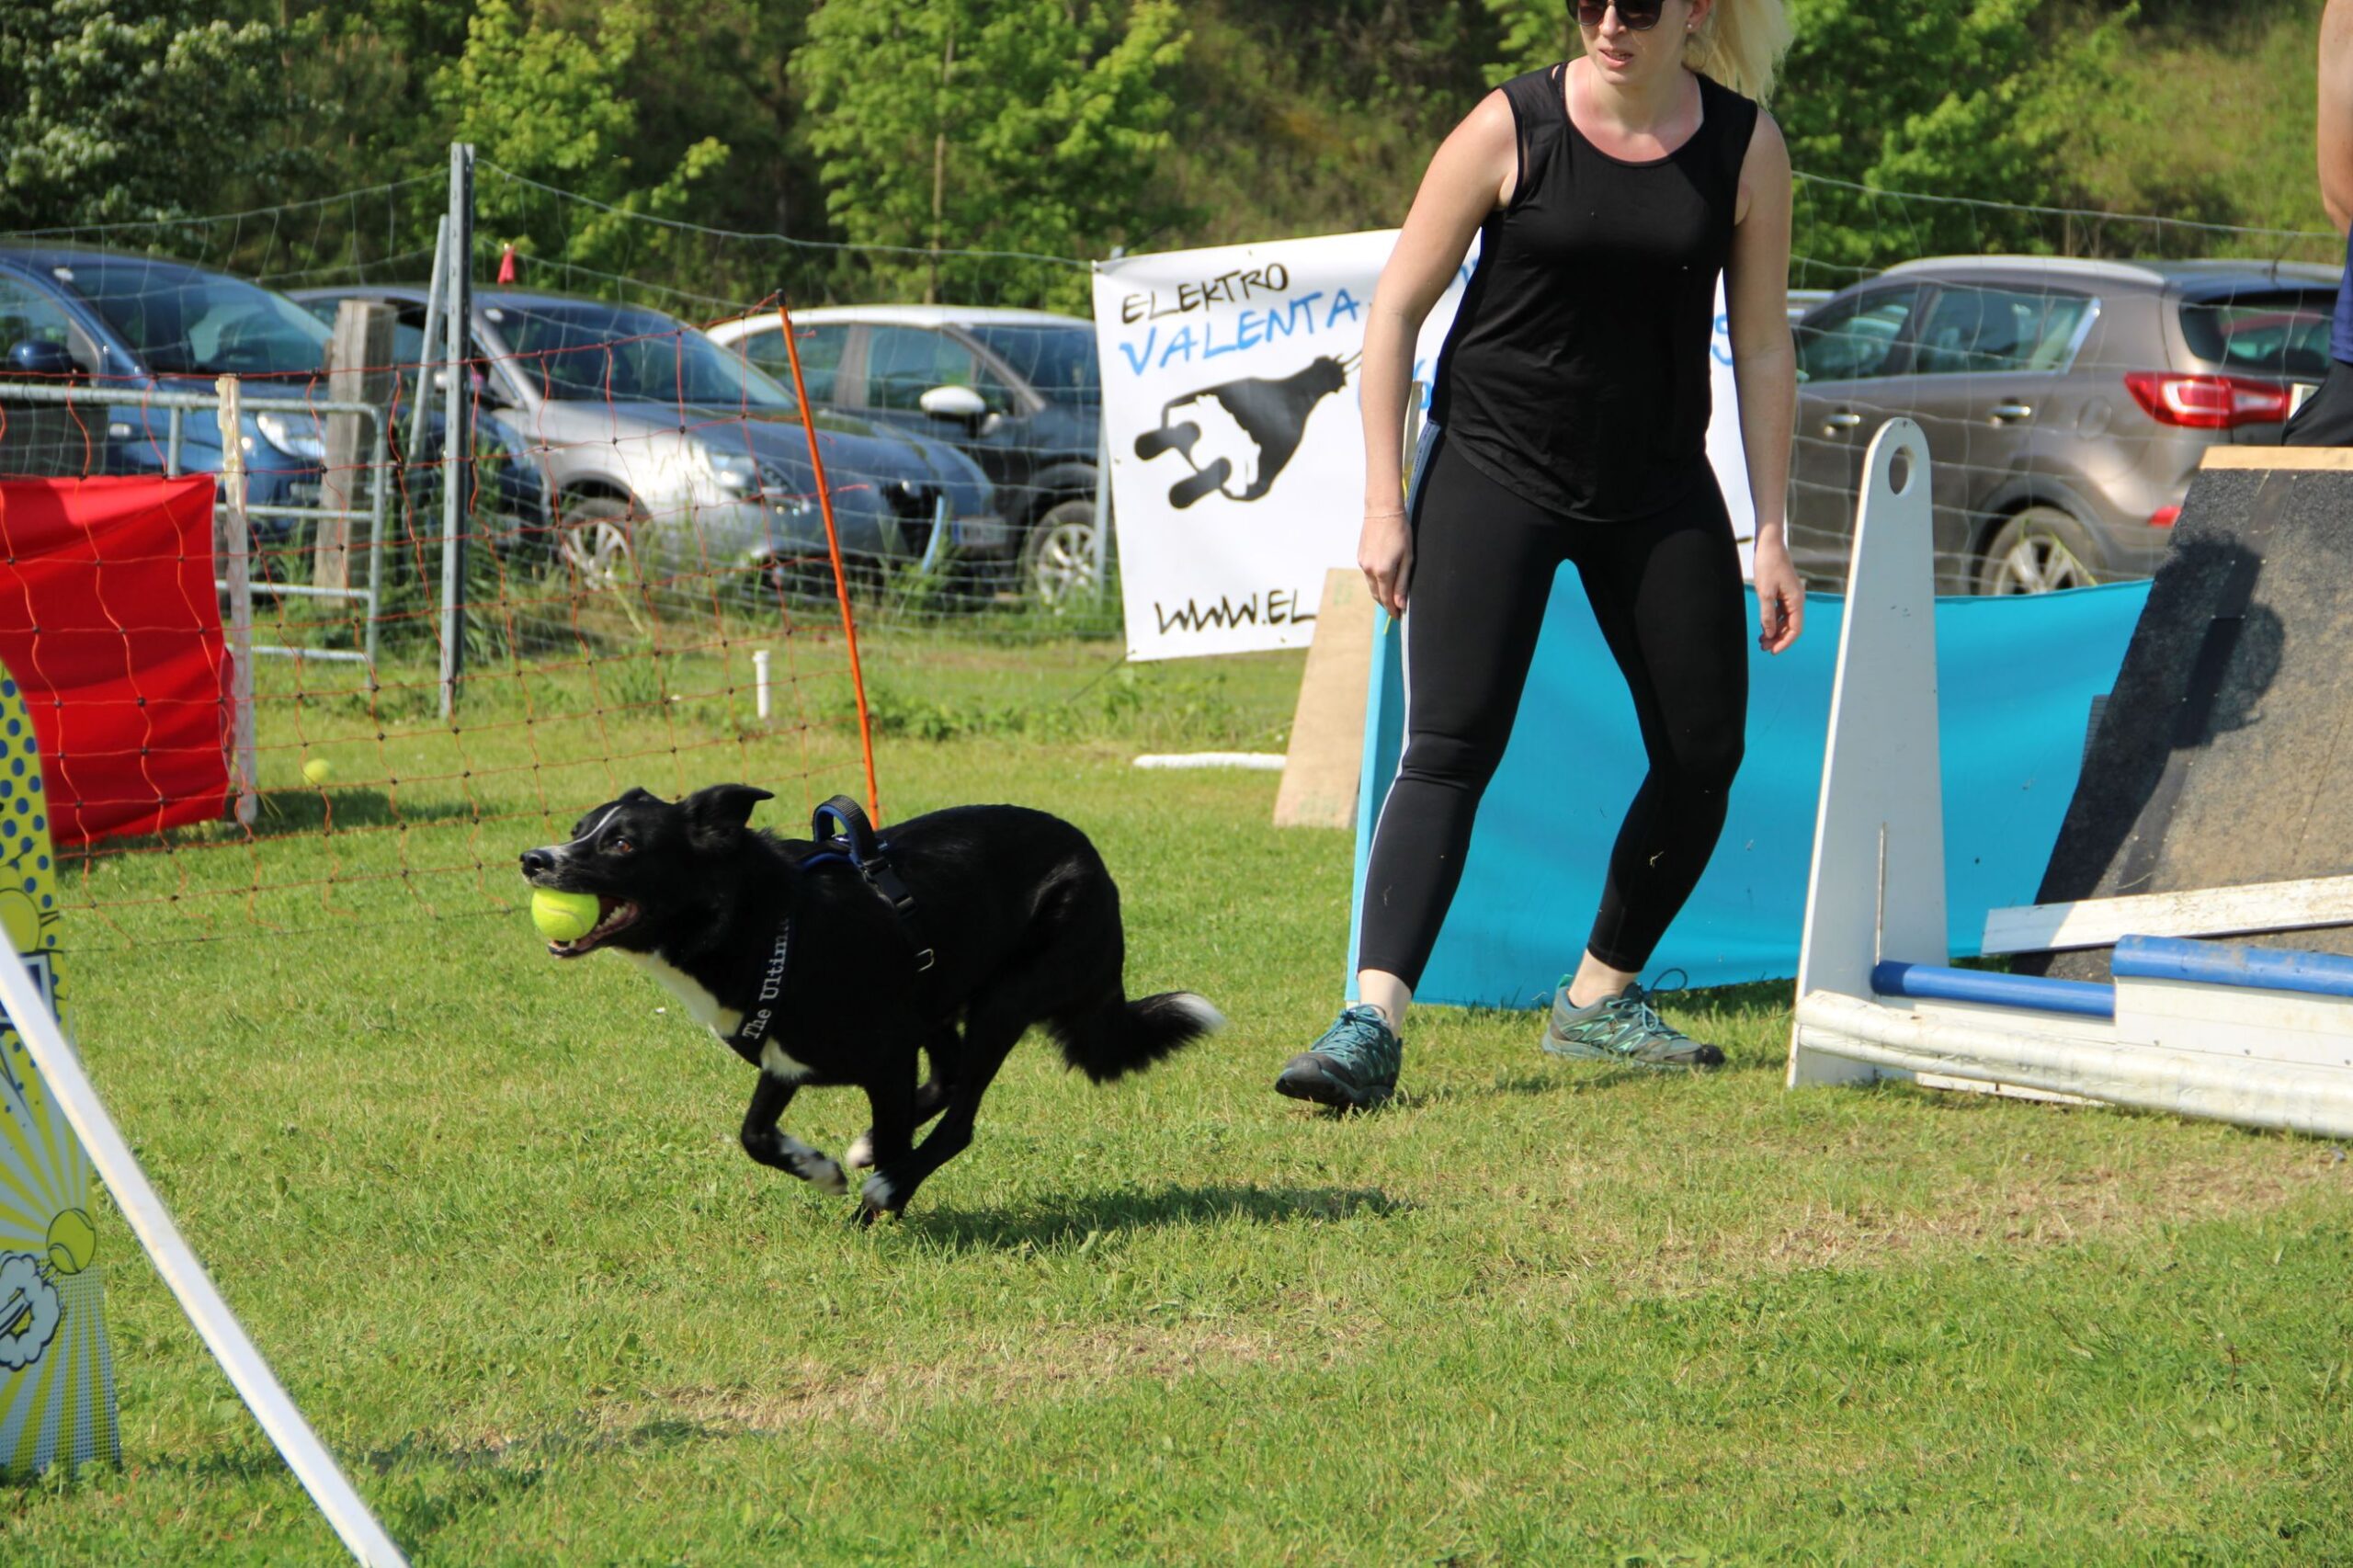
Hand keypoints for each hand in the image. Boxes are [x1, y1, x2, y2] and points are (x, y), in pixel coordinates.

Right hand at [1359, 507, 1412, 616]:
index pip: (1387, 599)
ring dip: (1381, 592)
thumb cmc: (1400, 532)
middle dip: (1386, 604)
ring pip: (1371, 586)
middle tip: (1397, 609)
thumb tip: (1400, 604)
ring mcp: (1363, 564)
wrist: (1382, 511)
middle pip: (1377, 595)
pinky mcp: (1360, 557)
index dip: (1393, 610)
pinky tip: (1384, 578)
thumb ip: (1402, 583)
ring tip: (1392, 595)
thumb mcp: (1407, 559)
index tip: (1399, 617)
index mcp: (1383, 572)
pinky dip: (1376, 581)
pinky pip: (1368, 575)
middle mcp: (1369, 570)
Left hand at [1752, 533, 1803, 654]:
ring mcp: (1791, 595)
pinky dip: (1773, 621)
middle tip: (1763, 648)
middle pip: (1791, 626)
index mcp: (1796, 601)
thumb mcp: (1764, 593)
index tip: (1772, 651)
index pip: (1795, 629)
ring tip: (1761, 641)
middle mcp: (1797, 600)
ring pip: (1786, 620)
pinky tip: (1763, 627)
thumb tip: (1769, 634)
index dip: (1785, 642)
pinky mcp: (1784, 591)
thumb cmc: (1767, 565)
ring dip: (1775, 631)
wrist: (1769, 544)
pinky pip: (1781, 611)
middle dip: (1778, 639)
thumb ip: (1767, 615)